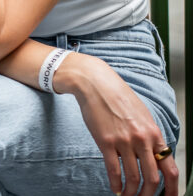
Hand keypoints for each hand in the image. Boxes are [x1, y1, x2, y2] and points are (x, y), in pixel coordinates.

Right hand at [56, 54, 177, 195]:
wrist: (96, 84)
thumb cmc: (118, 98)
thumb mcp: (142, 116)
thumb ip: (150, 137)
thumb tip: (155, 157)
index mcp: (154, 134)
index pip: (170, 168)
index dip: (172, 189)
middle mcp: (142, 139)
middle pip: (153, 178)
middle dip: (149, 195)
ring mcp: (124, 141)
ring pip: (134, 177)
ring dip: (132, 193)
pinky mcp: (106, 142)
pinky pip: (114, 170)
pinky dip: (116, 184)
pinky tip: (115, 189)